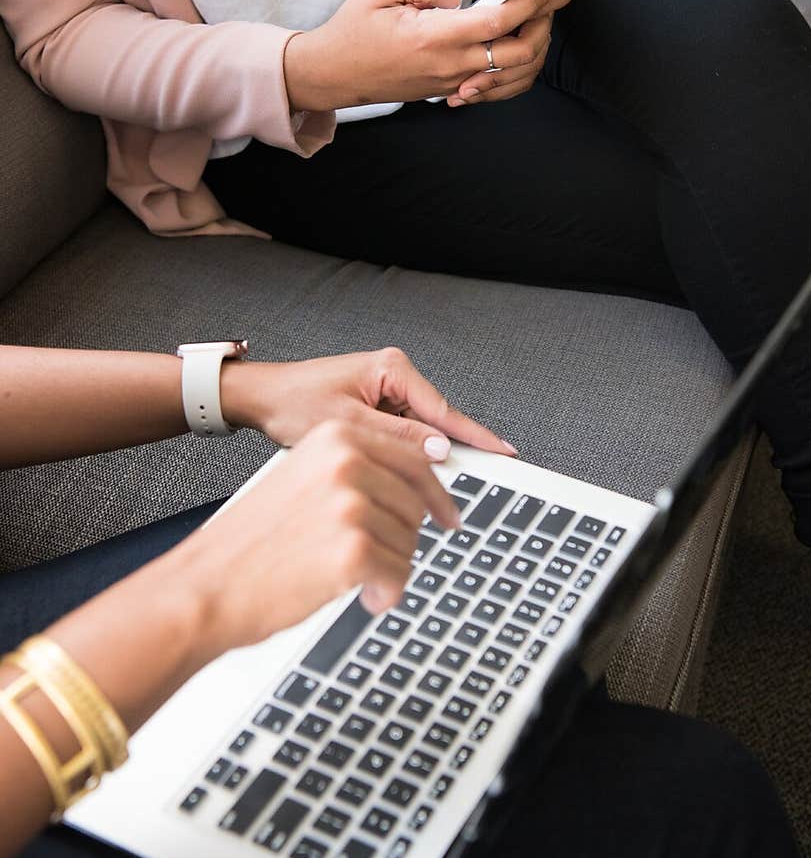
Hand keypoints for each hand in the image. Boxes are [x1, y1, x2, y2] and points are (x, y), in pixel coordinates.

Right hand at [184, 420, 461, 652]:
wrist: (205, 586)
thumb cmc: (247, 544)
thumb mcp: (300, 480)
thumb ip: (352, 473)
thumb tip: (408, 489)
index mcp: (335, 437)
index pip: (412, 458)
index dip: (435, 493)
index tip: (449, 512)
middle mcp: (346, 462)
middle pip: (416, 502)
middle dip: (404, 538)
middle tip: (379, 560)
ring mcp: (351, 504)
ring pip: (410, 541)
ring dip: (390, 568)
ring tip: (352, 578)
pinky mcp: (354, 549)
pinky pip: (400, 574)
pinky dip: (387, 593)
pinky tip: (364, 596)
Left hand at [221, 346, 515, 459]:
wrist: (260, 398)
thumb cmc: (293, 403)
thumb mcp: (346, 426)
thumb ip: (396, 438)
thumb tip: (438, 449)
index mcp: (391, 369)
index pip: (443, 408)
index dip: (475, 435)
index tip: (503, 451)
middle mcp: (393, 376)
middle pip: (434, 422)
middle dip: (445, 454)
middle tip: (459, 488)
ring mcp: (385, 392)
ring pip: (419, 433)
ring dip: (418, 458)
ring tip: (415, 483)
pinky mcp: (376, 407)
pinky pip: (402, 435)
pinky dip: (402, 455)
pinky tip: (399, 474)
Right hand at [284, 0, 562, 110]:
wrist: (334, 73)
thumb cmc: (353, 28)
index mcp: (435, 36)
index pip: (499, 20)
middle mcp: (449, 64)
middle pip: (516, 53)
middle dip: (541, 25)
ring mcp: (449, 81)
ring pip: (507, 71)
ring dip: (527, 43)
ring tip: (532, 14)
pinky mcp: (446, 89)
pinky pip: (488, 80)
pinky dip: (506, 62)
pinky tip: (505, 36)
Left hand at [437, 0, 572, 106]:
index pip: (548, 0)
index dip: (520, 20)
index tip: (486, 44)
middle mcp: (546, 10)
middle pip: (532, 49)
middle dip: (500, 70)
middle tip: (467, 83)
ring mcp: (540, 31)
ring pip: (528, 68)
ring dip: (497, 85)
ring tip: (462, 94)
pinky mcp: (531, 44)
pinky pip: (522, 74)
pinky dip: (499, 87)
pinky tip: (470, 93)